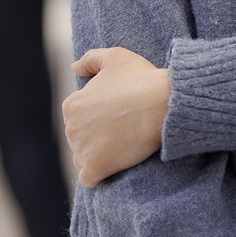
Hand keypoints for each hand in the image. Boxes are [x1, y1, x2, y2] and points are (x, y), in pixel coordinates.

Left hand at [62, 47, 169, 186]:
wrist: (164, 104)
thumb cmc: (142, 79)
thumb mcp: (115, 57)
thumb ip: (91, 59)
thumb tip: (74, 68)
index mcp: (72, 105)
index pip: (78, 117)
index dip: (98, 117)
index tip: (117, 115)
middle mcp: (71, 128)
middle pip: (79, 139)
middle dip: (95, 137)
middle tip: (123, 130)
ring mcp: (82, 149)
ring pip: (82, 159)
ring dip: (97, 156)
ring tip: (121, 147)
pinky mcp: (96, 168)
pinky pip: (88, 179)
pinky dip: (97, 176)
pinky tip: (113, 167)